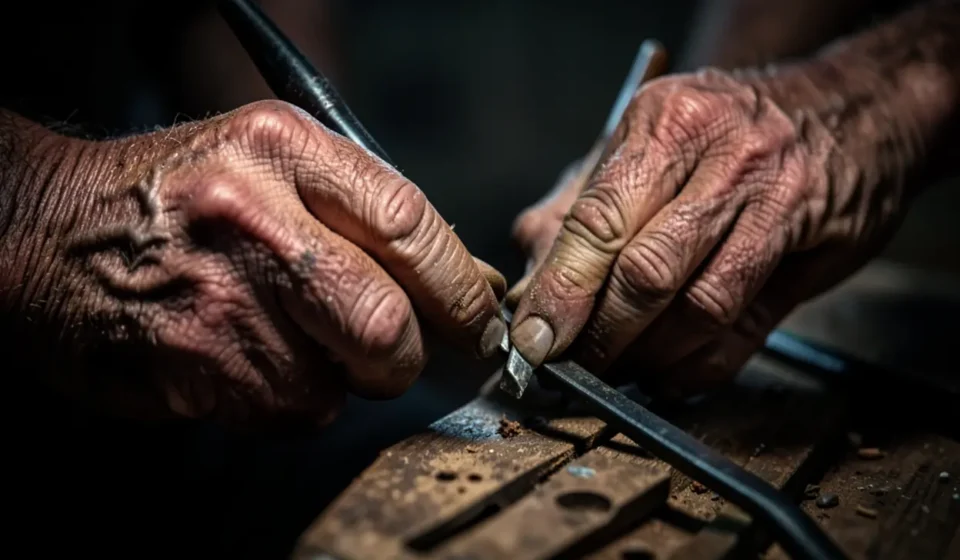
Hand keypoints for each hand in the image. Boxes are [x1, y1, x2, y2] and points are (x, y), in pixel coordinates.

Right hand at [2, 101, 505, 427]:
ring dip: (333, 381)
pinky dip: (286, 401)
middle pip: (385, 323)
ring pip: (336, 384)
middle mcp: (252, 219)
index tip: (477, 320)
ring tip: (286, 341)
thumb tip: (467, 284)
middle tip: (390, 352)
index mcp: (284, 150)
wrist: (51, 234)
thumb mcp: (272, 161)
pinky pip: (286, 413)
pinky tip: (248, 360)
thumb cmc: (181, 197)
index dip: (461, 289)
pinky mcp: (192, 366)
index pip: (411, 224)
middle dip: (402, 356)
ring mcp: (217, 299)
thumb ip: (367, 214)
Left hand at [508, 69, 903, 392]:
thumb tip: (531, 271)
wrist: (853, 107)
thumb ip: (587, 203)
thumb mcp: (653, 138)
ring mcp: (777, 203)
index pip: (599, 221)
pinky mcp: (816, 250)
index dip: (561, 291)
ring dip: (648, 356)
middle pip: (647, 271)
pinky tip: (669, 370)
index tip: (533, 339)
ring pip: (697, 307)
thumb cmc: (731, 130)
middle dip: (600, 335)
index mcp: (667, 124)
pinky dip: (697, 365)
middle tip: (569, 365)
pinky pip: (745, 329)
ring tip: (617, 369)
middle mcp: (724, 159)